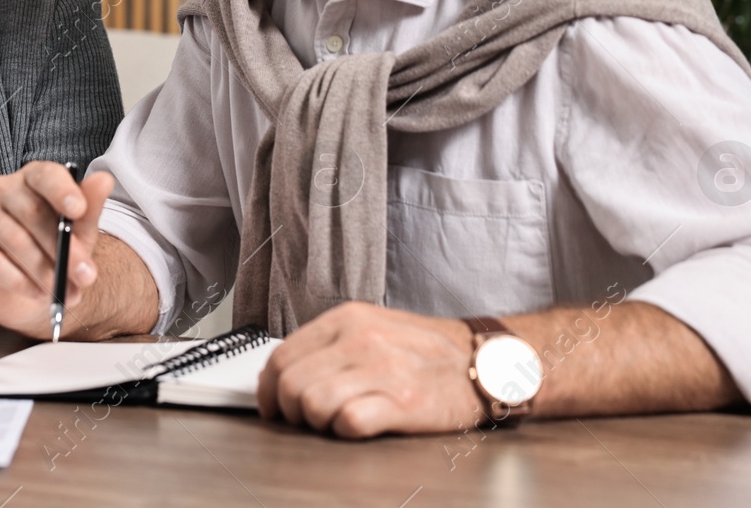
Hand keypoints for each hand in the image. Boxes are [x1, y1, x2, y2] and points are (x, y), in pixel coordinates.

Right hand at [0, 161, 115, 337]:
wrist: (27, 289)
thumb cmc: (53, 251)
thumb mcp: (79, 234)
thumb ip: (90, 209)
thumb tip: (104, 180)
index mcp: (34, 178)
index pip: (45, 175)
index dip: (62, 191)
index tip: (78, 210)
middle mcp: (4, 189)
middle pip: (31, 212)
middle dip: (62, 248)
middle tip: (82, 275)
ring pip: (14, 240)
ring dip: (42, 270)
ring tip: (60, 291)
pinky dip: (16, 280)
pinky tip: (34, 292)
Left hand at [257, 302, 483, 437]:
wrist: (482, 363)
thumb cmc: (425, 351)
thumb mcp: (373, 328)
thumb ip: (331, 345)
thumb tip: (286, 373)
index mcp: (347, 319)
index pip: (282, 355)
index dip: (268, 388)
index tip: (272, 406)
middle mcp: (360, 339)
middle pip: (291, 383)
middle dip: (290, 411)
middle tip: (305, 420)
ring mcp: (382, 369)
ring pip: (312, 403)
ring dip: (316, 423)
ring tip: (334, 422)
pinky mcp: (402, 402)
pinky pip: (348, 422)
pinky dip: (344, 431)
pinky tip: (358, 426)